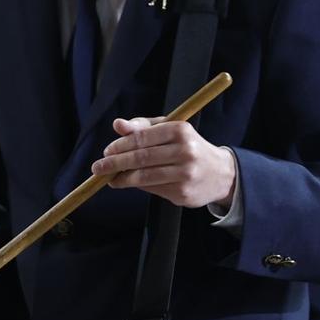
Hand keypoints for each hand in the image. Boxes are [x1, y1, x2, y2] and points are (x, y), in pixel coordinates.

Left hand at [91, 117, 237, 209]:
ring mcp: (185, 175)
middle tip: (98, 167)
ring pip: (145, 177)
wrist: (220, 174)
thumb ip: (143, 127)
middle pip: (142, 158)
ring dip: (122, 178)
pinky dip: (137, 186)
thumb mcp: (171, 130)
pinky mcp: (183, 194)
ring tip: (110, 178)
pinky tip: (128, 183)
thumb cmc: (189, 146)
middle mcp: (185, 152)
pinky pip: (153, 189)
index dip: (121, 145)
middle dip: (115, 163)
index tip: (107, 151)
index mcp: (180, 130)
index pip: (143, 138)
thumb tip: (117, 125)